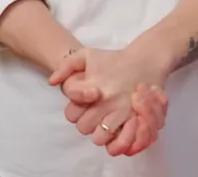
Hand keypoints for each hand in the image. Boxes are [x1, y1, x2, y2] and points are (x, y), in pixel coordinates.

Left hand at [48, 46, 170, 155]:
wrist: (146, 60)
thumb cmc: (113, 59)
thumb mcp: (86, 54)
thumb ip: (66, 66)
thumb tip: (52, 82)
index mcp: (93, 86)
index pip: (72, 113)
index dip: (75, 111)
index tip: (84, 103)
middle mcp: (107, 100)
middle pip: (84, 128)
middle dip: (87, 123)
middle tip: (95, 114)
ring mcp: (122, 111)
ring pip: (100, 138)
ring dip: (100, 133)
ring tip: (105, 123)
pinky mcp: (137, 119)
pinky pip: (121, 143)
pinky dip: (116, 143)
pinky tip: (116, 134)